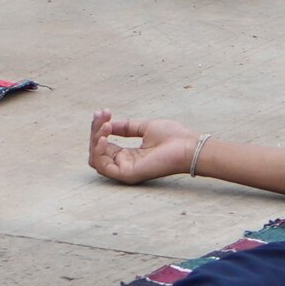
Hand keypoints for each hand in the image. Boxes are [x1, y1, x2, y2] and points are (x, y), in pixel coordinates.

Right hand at [85, 110, 204, 184]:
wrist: (188, 146)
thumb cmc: (173, 138)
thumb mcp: (145, 127)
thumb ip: (126, 128)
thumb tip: (108, 124)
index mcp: (129, 155)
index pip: (104, 144)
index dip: (99, 127)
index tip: (104, 111)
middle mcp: (124, 164)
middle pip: (97, 150)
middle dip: (95, 129)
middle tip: (103, 114)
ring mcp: (125, 170)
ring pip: (96, 158)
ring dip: (95, 139)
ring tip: (106, 126)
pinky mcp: (127, 174)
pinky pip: (102, 166)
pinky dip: (98, 151)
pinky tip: (104, 137)